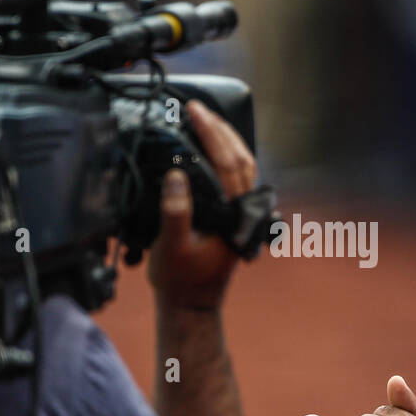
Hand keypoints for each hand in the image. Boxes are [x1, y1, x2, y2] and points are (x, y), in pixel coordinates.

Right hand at [147, 100, 256, 311]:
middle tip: (198, 108)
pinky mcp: (233, 217)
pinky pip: (235, 178)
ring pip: (243, 166)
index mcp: (234, 216)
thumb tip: (176, 177)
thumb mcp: (172, 246)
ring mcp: (241, 214)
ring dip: (226, 140)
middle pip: (241, 158)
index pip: (227, 163)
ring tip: (205, 119)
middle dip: (220, 129)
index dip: (211, 134)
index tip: (194, 112)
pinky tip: (210, 149)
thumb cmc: (181, 281)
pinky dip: (225, 156)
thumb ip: (175, 212)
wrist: (191, 306)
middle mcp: (243, 212)